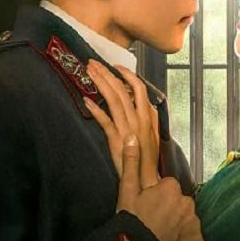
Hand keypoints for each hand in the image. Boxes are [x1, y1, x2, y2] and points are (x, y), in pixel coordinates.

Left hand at [86, 60, 158, 188]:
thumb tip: (145, 102)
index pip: (139, 88)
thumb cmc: (148, 156)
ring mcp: (127, 128)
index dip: (126, 75)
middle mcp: (138, 119)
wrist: (145, 177)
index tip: (115, 66)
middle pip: (121, 90)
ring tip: (88, 72)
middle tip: (93, 63)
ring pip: (113, 100)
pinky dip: (96, 110)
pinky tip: (86, 100)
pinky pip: (105, 121)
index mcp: (147, 115)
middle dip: (106, 74)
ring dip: (100, 84)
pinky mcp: (116, 139)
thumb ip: (149, 116)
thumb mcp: (153, 132)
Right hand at [117, 134, 204, 240]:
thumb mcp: (126, 193)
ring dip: (178, 226)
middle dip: (170, 211)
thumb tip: (132, 137)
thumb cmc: (130, 225)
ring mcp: (195, 223)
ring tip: (161, 240)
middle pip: (179, 203)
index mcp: (171, 188)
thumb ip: (131, 163)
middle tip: (154, 226)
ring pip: (187, 220)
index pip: (167, 187)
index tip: (147, 210)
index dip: (157, 198)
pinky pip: (193, 238)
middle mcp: (187, 202)